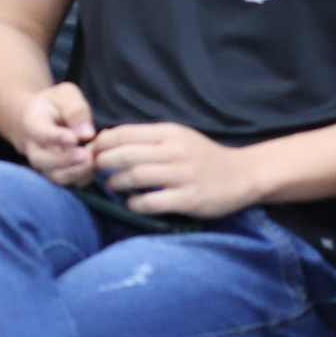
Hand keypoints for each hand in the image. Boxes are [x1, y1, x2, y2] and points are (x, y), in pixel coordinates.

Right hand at [17, 80, 97, 187]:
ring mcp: (43, 164)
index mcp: (32, 123)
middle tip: (87, 155)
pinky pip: (69, 183)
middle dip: (65, 160)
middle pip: (43, 161)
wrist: (38, 120)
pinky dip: (84, 176)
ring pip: (55, 177)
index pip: (40, 133)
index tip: (72, 139)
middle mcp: (33, 148)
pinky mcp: (56, 174)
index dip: (55, 137)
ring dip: (77, 171)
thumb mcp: (65, 94)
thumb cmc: (54, 105)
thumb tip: (87, 134)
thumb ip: (75, 109)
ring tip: (94, 158)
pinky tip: (96, 162)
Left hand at [92, 121, 263, 219]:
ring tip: (110, 186)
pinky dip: (135, 204)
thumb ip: (147, 139)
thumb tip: (107, 139)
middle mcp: (175, 151)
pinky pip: (151, 202)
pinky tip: (131, 203)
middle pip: (125, 154)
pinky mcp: (188, 199)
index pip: (125, 132)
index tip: (92, 152)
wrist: (243, 175)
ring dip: (115, 182)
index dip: (102, 142)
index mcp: (170, 132)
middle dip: (102, 162)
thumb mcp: (179, 138)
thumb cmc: (204, 157)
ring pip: (135, 177)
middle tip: (95, 170)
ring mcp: (182, 175)